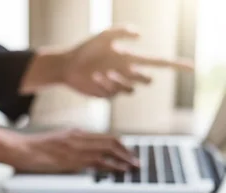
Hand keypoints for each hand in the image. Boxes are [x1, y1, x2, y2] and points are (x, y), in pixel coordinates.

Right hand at [9, 129, 138, 172]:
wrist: (22, 149)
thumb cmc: (35, 148)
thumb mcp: (57, 141)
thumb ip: (71, 144)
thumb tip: (83, 152)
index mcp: (76, 133)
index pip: (105, 137)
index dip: (121, 145)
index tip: (128, 152)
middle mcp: (79, 138)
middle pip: (111, 142)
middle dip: (127, 152)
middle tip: (136, 160)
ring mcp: (76, 149)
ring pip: (108, 151)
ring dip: (123, 159)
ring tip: (133, 167)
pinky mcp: (72, 160)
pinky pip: (97, 162)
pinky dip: (111, 166)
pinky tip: (118, 170)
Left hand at [62, 25, 193, 96]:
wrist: (67, 64)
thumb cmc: (86, 48)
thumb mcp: (104, 35)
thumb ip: (123, 31)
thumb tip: (141, 34)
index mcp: (131, 59)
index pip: (158, 63)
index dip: (175, 66)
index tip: (191, 67)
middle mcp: (126, 73)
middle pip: (146, 79)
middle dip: (140, 76)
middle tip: (127, 68)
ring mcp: (117, 85)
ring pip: (130, 88)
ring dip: (118, 80)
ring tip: (102, 72)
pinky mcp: (106, 95)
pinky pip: (113, 93)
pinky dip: (105, 84)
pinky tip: (95, 77)